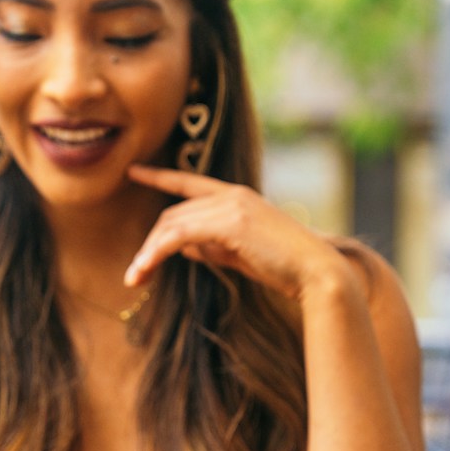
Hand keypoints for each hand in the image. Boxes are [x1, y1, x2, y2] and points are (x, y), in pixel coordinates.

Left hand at [124, 165, 355, 301]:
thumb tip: (179, 246)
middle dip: (149, 244)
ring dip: (148, 253)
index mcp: (236, 196)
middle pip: (173, 214)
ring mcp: (232, 206)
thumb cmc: (283, 267)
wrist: (316, 273)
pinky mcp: (231, 223)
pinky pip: (181, 235)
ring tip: (134, 278)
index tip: (133, 172)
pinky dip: (159, 252)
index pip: (188, 182)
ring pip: (172, 225)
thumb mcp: (239, 254)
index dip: (158, 177)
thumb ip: (211, 246)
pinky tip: (148, 267)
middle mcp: (232, 195)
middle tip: (134, 273)